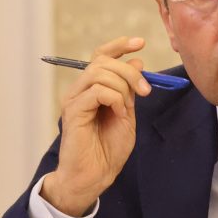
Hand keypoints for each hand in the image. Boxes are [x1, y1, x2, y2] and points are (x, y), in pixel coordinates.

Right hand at [40, 36, 151, 216]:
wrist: (96, 175)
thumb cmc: (109, 148)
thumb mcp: (127, 112)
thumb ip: (129, 89)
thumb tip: (137, 61)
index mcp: (92, 88)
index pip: (101, 56)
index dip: (119, 45)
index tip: (139, 42)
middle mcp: (80, 90)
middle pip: (102, 61)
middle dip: (128, 71)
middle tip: (144, 91)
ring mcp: (74, 99)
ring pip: (99, 73)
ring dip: (122, 86)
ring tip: (128, 108)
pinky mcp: (73, 111)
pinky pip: (97, 91)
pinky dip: (114, 99)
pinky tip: (118, 113)